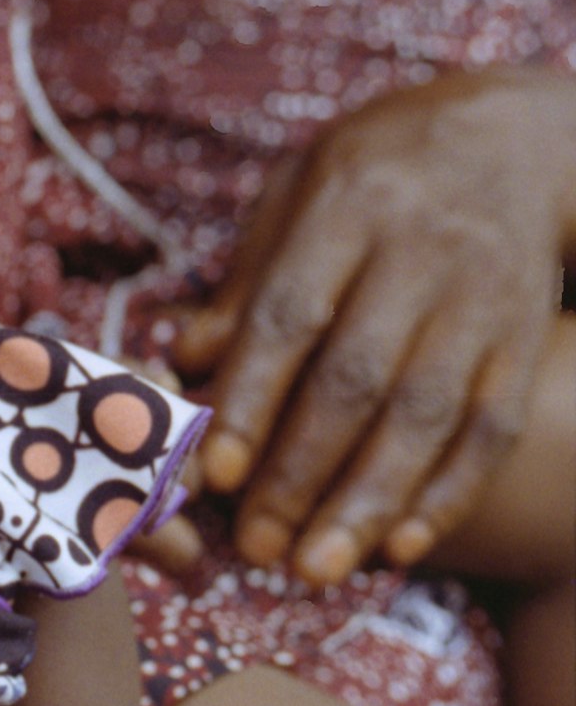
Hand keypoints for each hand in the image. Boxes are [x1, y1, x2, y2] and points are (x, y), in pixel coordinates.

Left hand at [169, 68, 575, 586]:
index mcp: (346, 207)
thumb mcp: (297, 193)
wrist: (517, 138)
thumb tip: (179, 358)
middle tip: (256, 546)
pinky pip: (490, 429)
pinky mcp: (525, 338)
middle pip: (358, 377)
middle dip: (302, 471)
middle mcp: (420, 254)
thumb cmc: (373, 172)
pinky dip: (447, 493)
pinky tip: (402, 543)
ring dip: (370, 501)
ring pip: (427, 416)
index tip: (213, 470)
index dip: (251, 396)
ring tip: (317, 566)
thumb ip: (244, 280)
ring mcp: (482, 299)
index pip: (291, 313)